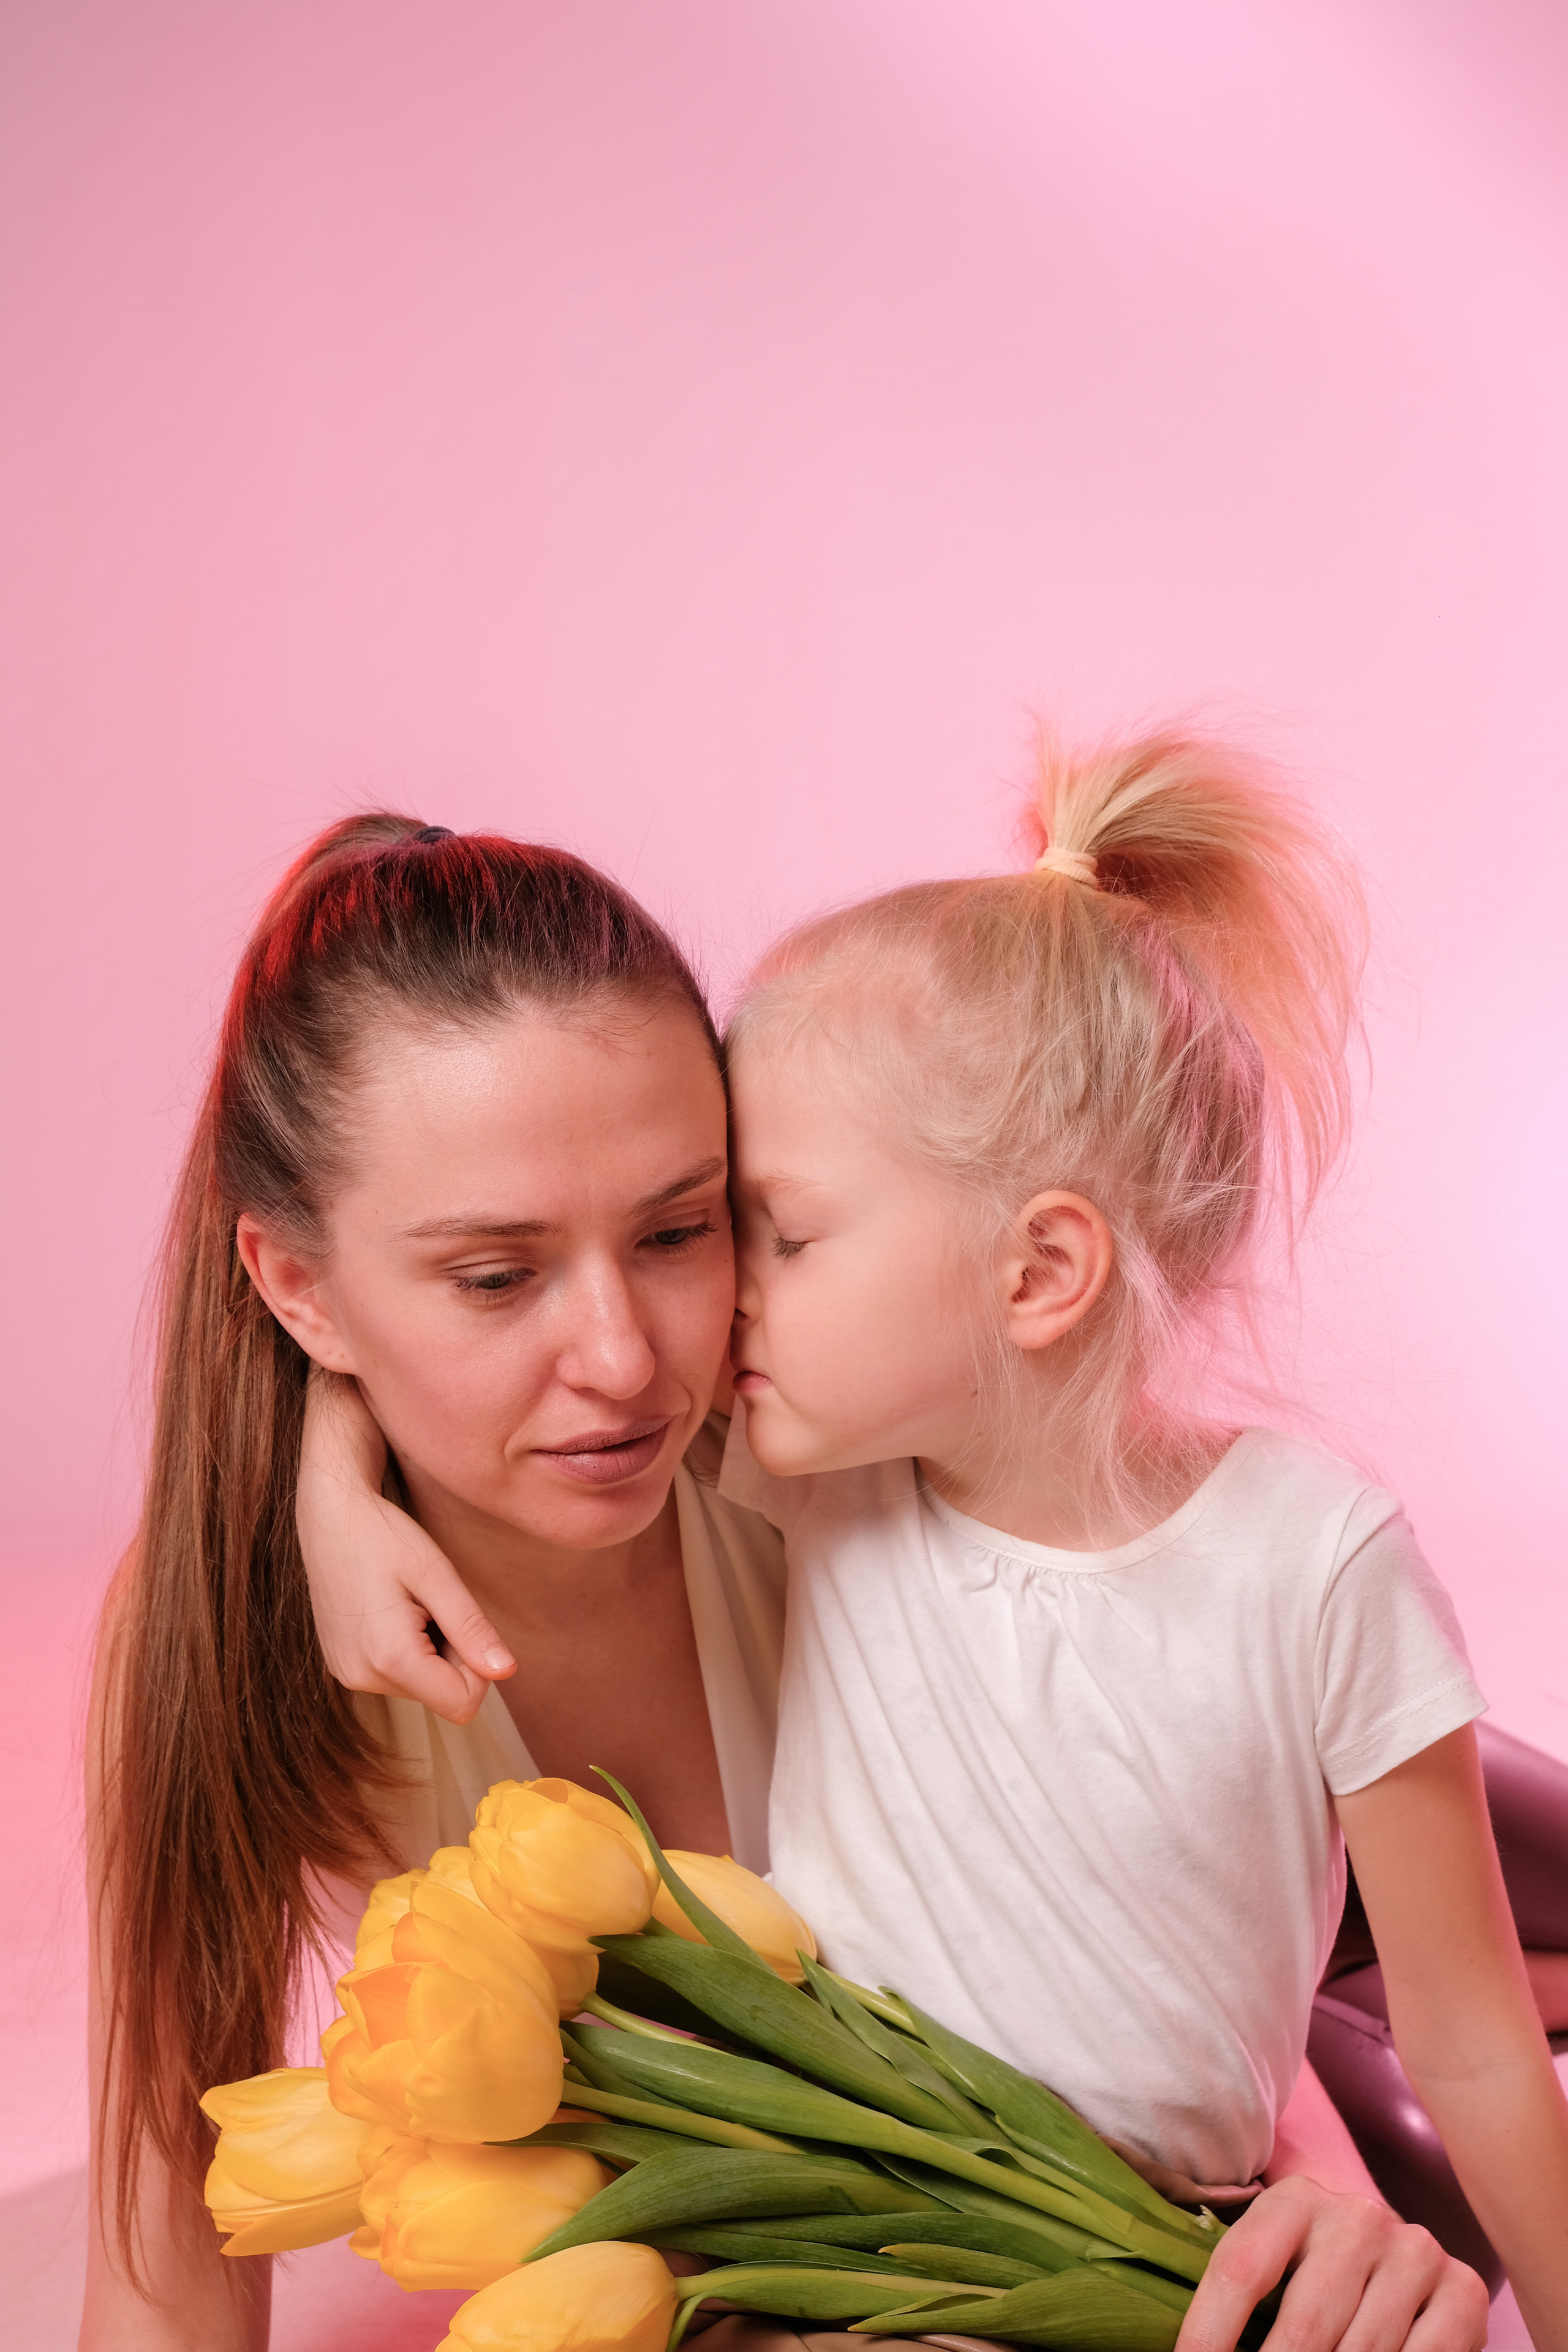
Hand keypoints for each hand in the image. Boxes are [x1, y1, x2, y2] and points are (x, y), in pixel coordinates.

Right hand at [297, 1369, 514, 1723]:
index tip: (460, 1620)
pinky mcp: (341, 1665)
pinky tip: (391, 1609)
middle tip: (431, 1603)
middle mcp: (362, 1678)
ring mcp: (347, 1674)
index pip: (463, 1704)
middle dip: (451, 1655)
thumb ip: (472, 1629)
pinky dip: (406, 1649)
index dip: (478, 1667)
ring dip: (429, 1650)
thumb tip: (507, 1672)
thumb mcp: (438, 1576)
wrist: (329, 1515)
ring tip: (408, 1603)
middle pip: (441, 1696)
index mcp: (389, 1659)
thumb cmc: (384, 1536)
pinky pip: (395, 1675)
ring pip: (420, 1686)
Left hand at [1176, 2175, 1487, 2351]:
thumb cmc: (1310, 2272)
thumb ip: (1237, 2292)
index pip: (1238, 2270)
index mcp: (1293, 2200)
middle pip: (1302, 2328)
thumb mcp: (1273, 2264)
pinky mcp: (1461, 2288)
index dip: (1208, 2333)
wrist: (1394, 2256)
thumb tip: (1158, 2341)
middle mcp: (1356, 2215)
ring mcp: (1412, 2249)